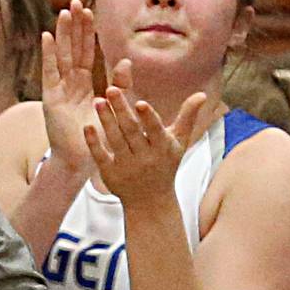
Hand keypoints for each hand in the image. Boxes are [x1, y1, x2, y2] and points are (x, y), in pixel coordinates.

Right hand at [40, 0, 131, 172]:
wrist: (84, 159)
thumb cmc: (98, 136)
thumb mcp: (115, 105)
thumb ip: (121, 83)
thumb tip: (126, 60)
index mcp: (84, 84)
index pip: (85, 52)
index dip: (86, 32)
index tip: (88, 10)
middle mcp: (69, 84)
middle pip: (72, 49)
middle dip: (74, 26)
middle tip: (75, 2)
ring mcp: (58, 90)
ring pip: (61, 56)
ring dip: (62, 34)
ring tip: (63, 12)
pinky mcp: (51, 99)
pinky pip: (50, 72)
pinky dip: (48, 54)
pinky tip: (48, 37)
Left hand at [86, 87, 206, 209]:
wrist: (150, 200)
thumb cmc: (166, 164)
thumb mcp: (180, 142)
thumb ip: (188, 117)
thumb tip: (202, 94)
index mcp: (163, 147)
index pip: (155, 130)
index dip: (148, 117)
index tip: (140, 103)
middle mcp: (145, 157)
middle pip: (131, 131)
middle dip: (121, 110)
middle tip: (111, 90)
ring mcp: (126, 166)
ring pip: (115, 140)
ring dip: (106, 120)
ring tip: (97, 101)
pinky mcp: (110, 173)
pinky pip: (100, 156)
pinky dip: (93, 142)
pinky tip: (87, 126)